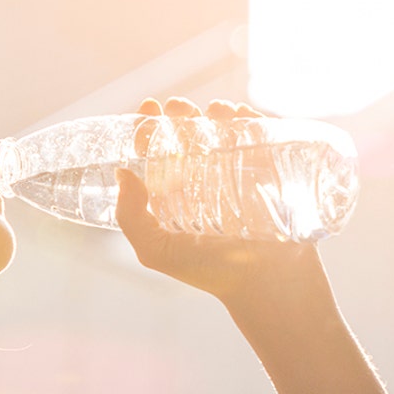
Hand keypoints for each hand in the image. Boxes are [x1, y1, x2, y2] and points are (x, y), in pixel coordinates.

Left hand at [116, 97, 327, 308]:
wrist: (267, 285)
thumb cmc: (210, 273)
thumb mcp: (157, 251)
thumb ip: (132, 218)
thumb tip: (123, 173)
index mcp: (176, 193)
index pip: (158, 152)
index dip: (149, 128)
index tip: (148, 111)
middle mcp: (205, 181)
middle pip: (191, 135)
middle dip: (183, 114)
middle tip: (181, 109)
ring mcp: (240, 174)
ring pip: (225, 131)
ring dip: (218, 112)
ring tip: (215, 111)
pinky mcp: (271, 173)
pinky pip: (261, 138)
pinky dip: (252, 119)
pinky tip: (242, 115)